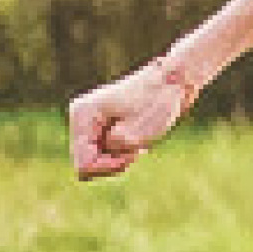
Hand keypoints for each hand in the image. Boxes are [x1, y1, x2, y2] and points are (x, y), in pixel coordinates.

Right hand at [68, 60, 194, 181]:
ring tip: (138, 142)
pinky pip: (104, 155)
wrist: (172, 83)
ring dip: (118, 158)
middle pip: (86, 165)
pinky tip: (137, 140)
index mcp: (83, 115)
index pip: (83, 165)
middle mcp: (80, 118)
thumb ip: (116, 145)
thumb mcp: (139, 132)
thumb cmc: (159, 103)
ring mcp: (89, 122)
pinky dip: (121, 153)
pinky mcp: (100, 127)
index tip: (131, 155)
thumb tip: (107, 145)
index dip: (108, 167)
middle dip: (112, 163)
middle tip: (137, 149)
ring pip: (95, 161)